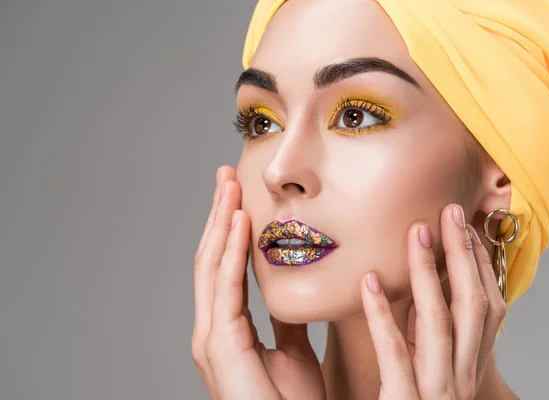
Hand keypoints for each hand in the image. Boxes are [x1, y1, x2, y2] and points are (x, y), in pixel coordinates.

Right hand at [191, 166, 325, 399]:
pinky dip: (231, 250)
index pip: (224, 267)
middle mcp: (211, 328)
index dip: (229, 230)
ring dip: (220, 222)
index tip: (238, 195)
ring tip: (228, 185)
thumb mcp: (292, 353)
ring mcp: (210, 337)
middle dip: (219, 215)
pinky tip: (239, 220)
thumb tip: (289, 297)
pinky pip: (225, 287)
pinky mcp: (218, 345)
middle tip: (226, 175)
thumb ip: (285, 323)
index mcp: (227, 328)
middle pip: (211, 258)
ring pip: (211, 265)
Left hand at [361, 203, 505, 399]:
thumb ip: (426, 338)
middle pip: (472, 305)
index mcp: (468, 368)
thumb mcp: (431, 373)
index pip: (487, 309)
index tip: (466, 229)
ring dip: (428, 271)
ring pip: (440, 321)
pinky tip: (368, 282)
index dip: (479, 266)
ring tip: (416, 232)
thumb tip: (414, 289)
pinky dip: (382, 314)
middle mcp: (461, 377)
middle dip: (463, 255)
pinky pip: (395, 353)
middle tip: (449, 212)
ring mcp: (437, 391)